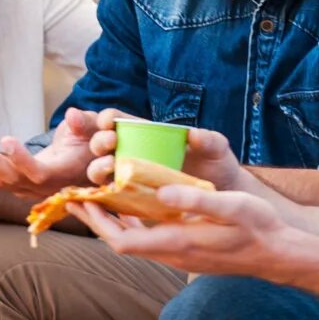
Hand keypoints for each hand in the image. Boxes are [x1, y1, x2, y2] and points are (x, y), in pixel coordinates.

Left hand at [0, 109, 99, 198]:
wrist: (83, 163)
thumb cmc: (88, 143)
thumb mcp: (93, 129)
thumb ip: (84, 123)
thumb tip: (73, 115)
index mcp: (62, 173)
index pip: (38, 173)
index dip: (22, 160)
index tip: (6, 139)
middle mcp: (43, 187)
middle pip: (10, 179)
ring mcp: (28, 189)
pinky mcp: (18, 186)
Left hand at [70, 183, 293, 276]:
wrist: (280, 255)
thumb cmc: (260, 229)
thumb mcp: (233, 207)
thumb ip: (196, 200)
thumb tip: (160, 193)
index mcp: (178, 243)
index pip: (123, 242)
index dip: (99, 224)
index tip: (83, 201)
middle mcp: (172, 253)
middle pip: (121, 242)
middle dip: (97, 220)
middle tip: (76, 196)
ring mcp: (178, 255)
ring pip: (134, 240)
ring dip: (113, 221)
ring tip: (95, 196)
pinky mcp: (185, 251)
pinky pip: (149, 238)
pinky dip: (133, 222)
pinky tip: (131, 205)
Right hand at [84, 110, 245, 190]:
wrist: (221, 199)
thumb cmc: (217, 167)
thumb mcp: (217, 150)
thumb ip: (209, 140)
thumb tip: (194, 134)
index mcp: (145, 134)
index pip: (117, 121)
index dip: (107, 118)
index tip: (108, 122)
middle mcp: (131, 154)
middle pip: (101, 145)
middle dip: (98, 141)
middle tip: (109, 143)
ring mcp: (128, 178)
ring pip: (99, 171)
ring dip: (97, 168)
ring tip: (110, 167)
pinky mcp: (130, 201)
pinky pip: (109, 198)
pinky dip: (102, 196)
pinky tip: (104, 196)